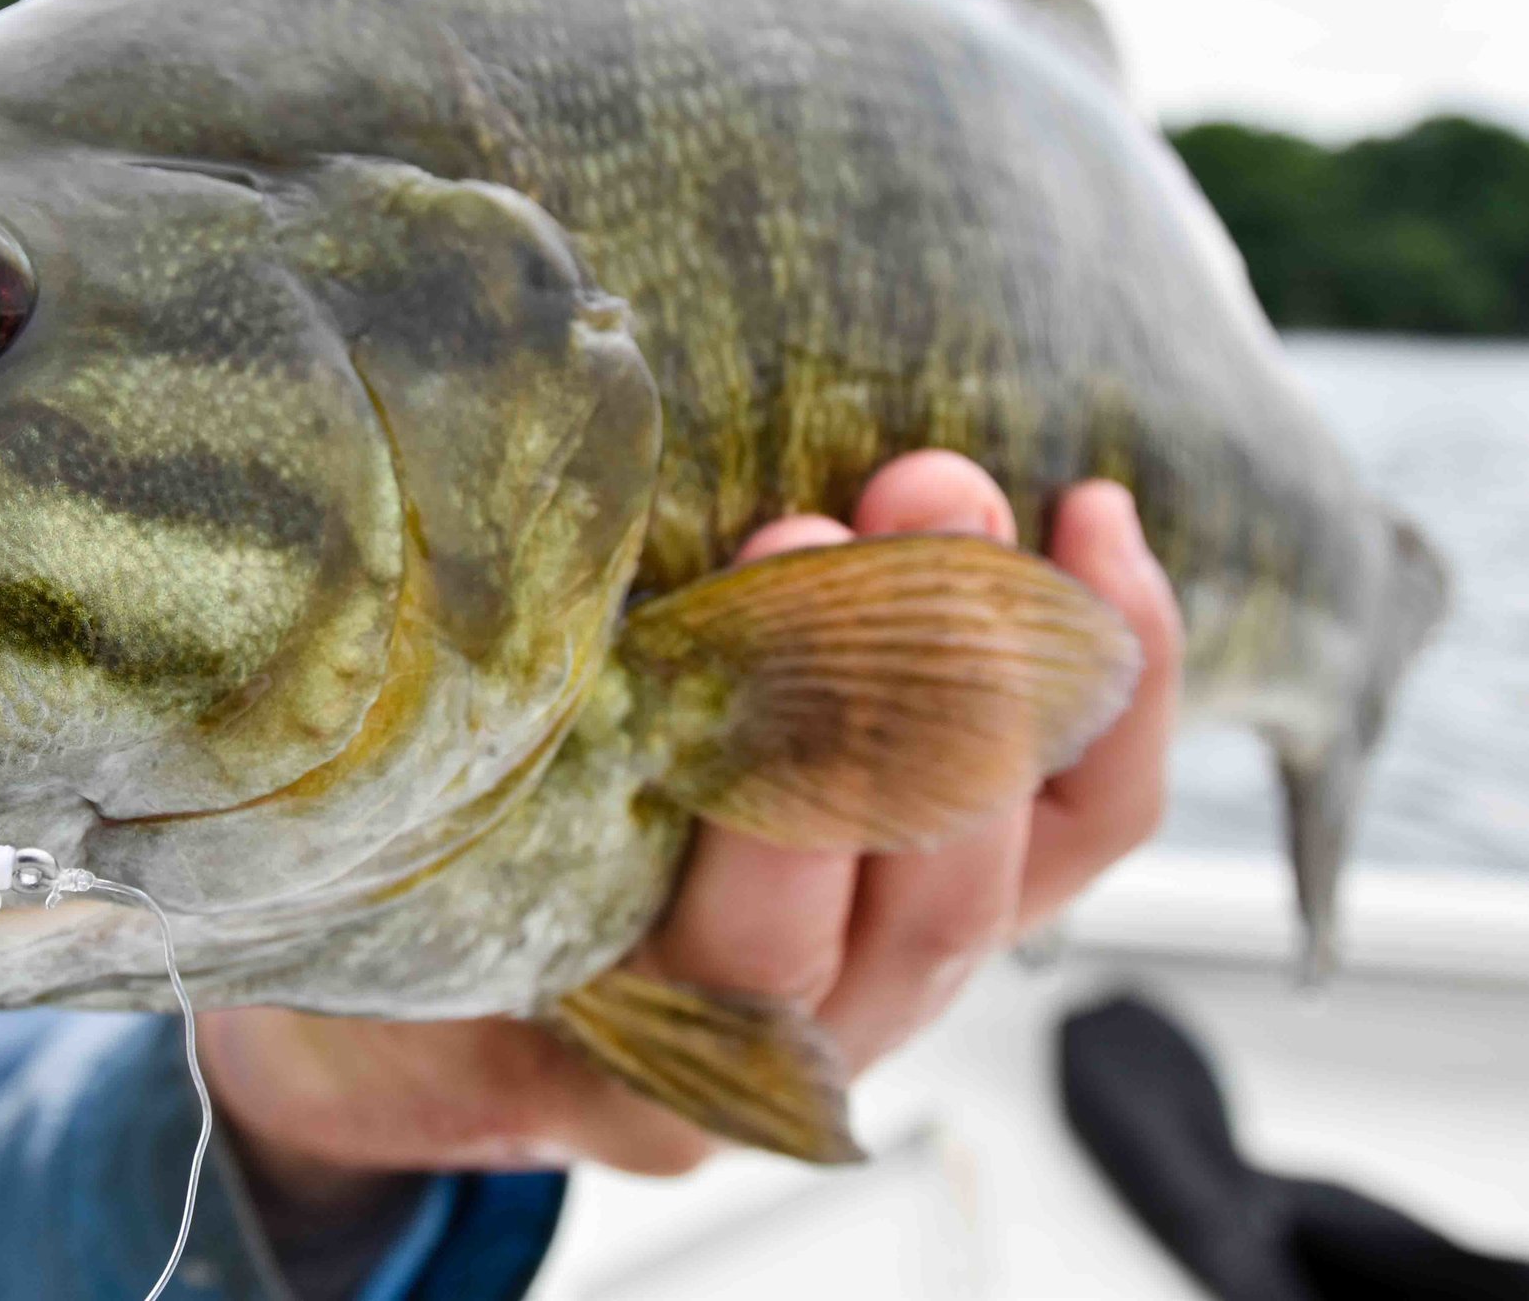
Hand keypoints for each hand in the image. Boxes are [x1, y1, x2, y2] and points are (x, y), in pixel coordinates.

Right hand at [199, 451, 1183, 1212]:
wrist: (471, 1030)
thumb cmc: (428, 903)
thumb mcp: (410, 842)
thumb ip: (472, 747)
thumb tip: (497, 539)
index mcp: (638, 1042)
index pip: (756, 931)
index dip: (798, 746)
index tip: (780, 554)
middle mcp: (794, 1041)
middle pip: (918, 895)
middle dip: (934, 669)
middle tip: (915, 489)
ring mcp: (894, 986)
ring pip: (1018, 865)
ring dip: (1015, 656)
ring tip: (965, 487)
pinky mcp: (964, 918)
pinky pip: (1086, 827)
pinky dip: (1118, 684)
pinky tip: (1101, 533)